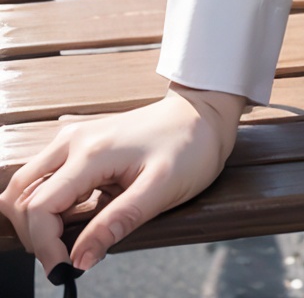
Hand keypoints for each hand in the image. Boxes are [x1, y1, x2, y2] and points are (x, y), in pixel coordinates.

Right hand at [0, 85, 244, 277]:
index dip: (44, 246)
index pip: (38, 207)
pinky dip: (44, 204)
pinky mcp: (79, 143)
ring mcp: (74, 139)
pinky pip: (44, 177)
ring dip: (33, 218)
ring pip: (27, 183)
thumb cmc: (189, 148)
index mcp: (90, 153)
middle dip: (32, 233)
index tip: (65, 271)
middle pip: (20, 194)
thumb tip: (79, 259)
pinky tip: (70, 220)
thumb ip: (117, 223)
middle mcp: (73, 141)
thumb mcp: (160, 191)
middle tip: (62, 258)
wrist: (202, 113)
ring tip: (63, 242)